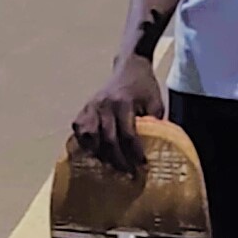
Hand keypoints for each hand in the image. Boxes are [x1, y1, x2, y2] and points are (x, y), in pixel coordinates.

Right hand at [71, 53, 164, 173]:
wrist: (130, 64)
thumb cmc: (145, 85)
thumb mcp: (155, 102)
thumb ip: (155, 123)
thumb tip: (158, 149)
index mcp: (123, 103)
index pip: (127, 135)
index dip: (134, 153)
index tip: (142, 166)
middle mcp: (104, 105)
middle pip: (108, 140)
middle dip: (119, 160)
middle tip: (128, 173)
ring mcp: (92, 106)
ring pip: (90, 137)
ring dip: (100, 154)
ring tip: (112, 164)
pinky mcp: (85, 107)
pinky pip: (79, 129)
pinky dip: (85, 142)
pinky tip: (96, 150)